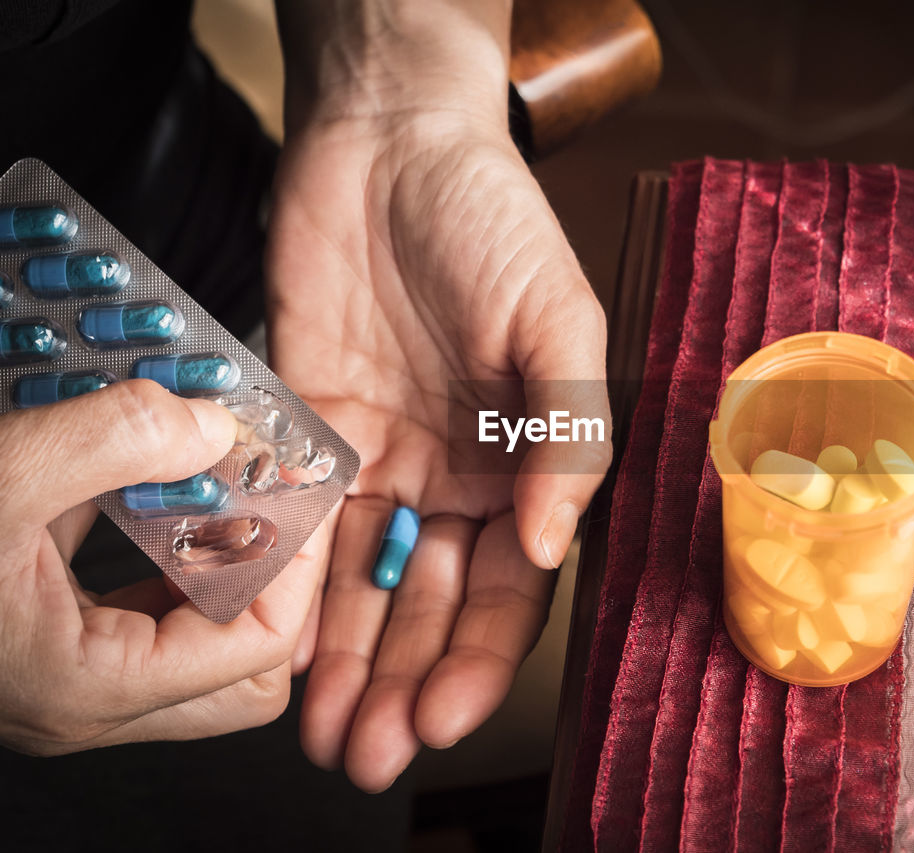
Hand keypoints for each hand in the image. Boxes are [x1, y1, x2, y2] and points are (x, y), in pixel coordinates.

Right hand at [0, 380, 323, 753]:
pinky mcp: (43, 644)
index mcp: (87, 686)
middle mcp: (87, 702)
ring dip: (218, 555)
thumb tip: (218, 424)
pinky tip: (138, 482)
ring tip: (211, 473)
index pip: (259, 647)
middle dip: (271, 573)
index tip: (296, 481)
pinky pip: (138, 606)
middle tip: (263, 488)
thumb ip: (112, 442)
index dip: (296, 561)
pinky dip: (159, 545)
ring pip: (197, 638)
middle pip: (246, 665)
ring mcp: (65, 680)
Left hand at [268, 0, 609, 791]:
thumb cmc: (495, 222)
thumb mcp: (561, 319)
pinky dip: (288, 588)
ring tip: (324, 738)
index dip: (479, 657)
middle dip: (403, 683)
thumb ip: (568, 434)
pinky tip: (275, 650)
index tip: (441, 716)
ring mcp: (382, 460)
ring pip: (363, 584)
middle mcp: (456, 477)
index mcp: (527, 463)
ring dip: (345, 663)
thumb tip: (553, 547)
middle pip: (433, 604)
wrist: (389, 143)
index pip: (512, 586)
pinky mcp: (310, 432)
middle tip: (369, 756)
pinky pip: (299, 524)